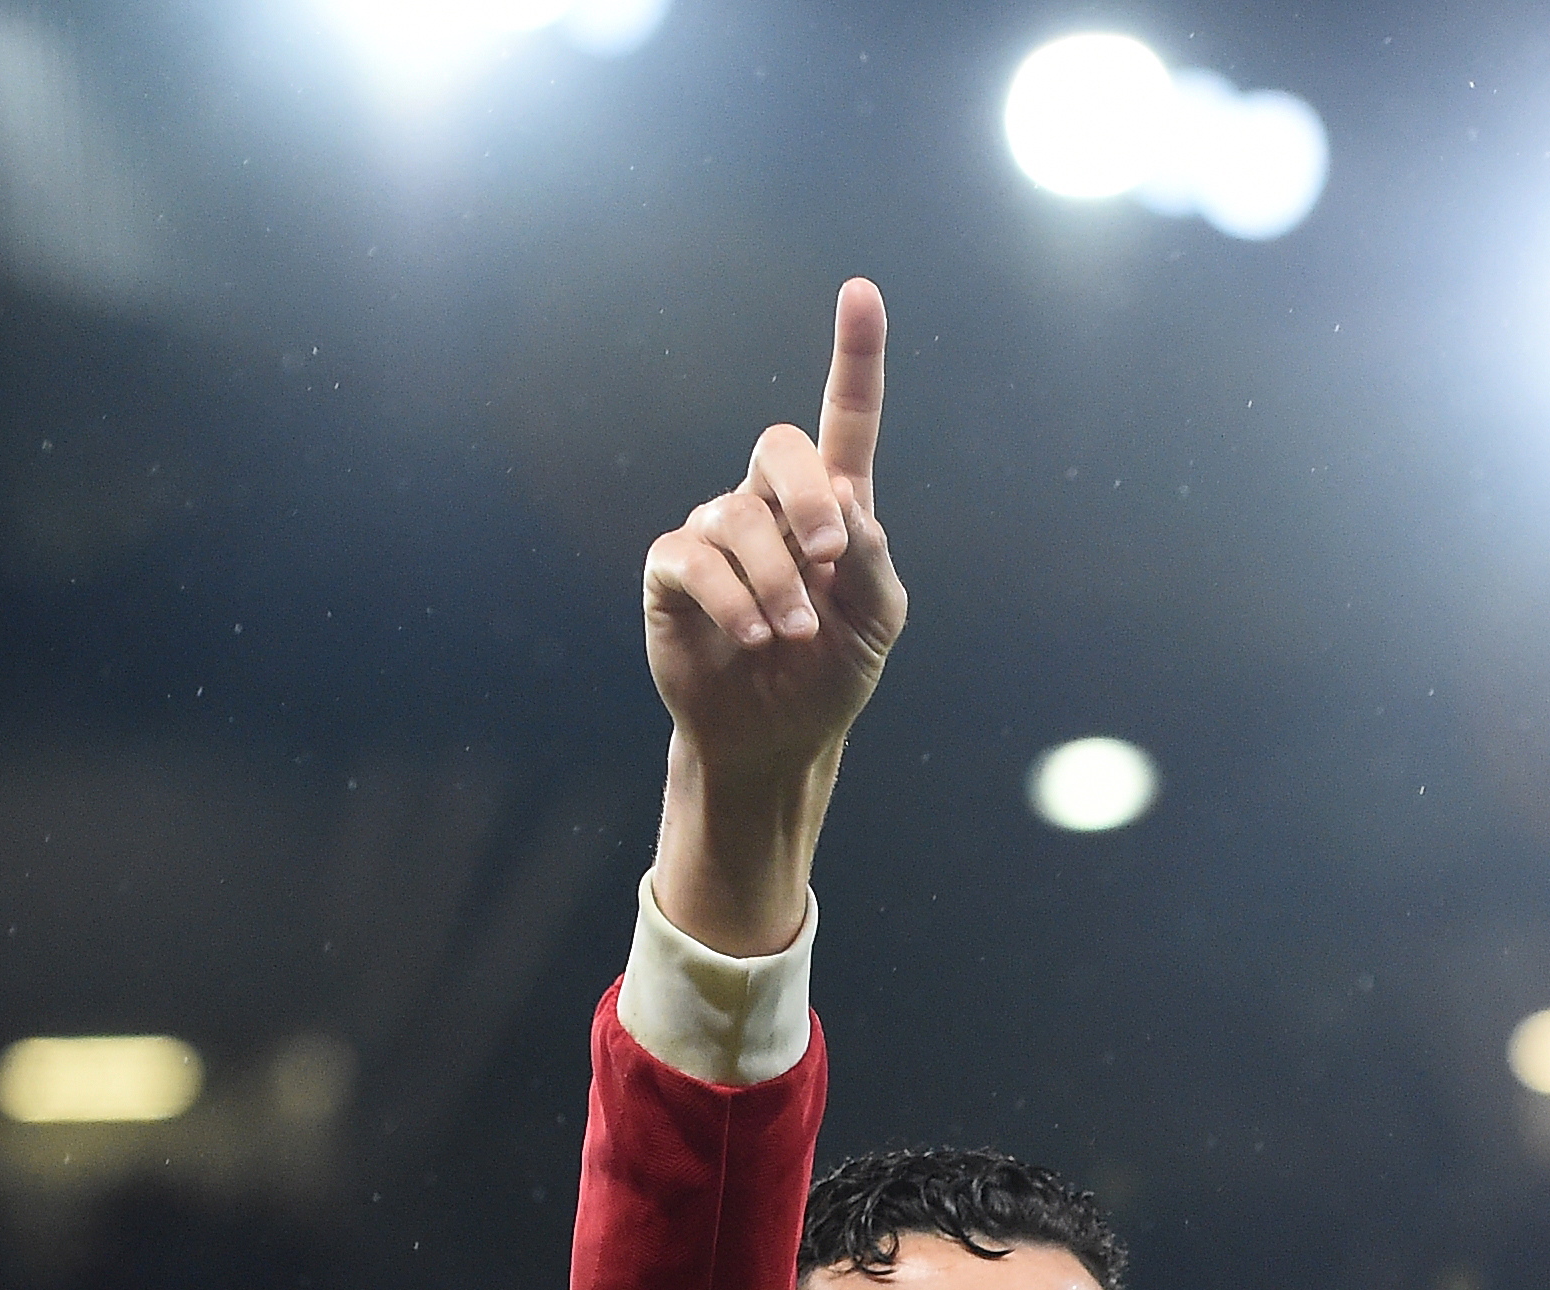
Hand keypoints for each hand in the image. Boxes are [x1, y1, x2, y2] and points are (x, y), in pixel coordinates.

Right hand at [643, 279, 903, 957]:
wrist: (778, 738)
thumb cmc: (832, 673)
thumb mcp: (876, 620)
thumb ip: (868, 557)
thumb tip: (841, 504)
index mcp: (831, 507)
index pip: (845, 420)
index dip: (853, 356)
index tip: (860, 292)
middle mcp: (769, 506)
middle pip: (779, 446)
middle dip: (806, 494)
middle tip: (830, 555)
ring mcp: (716, 535)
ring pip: (737, 519)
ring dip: (776, 581)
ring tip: (791, 635)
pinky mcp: (673, 574)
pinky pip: (693, 560)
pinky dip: (731, 599)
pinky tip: (754, 637)